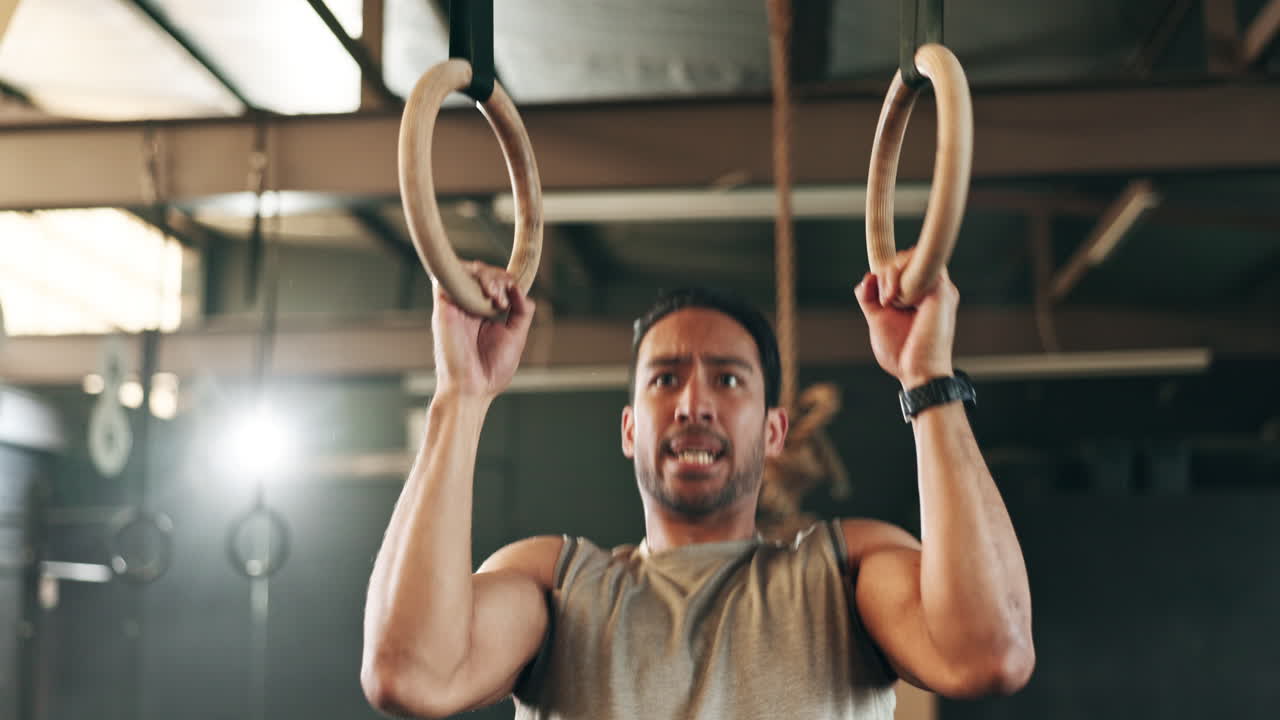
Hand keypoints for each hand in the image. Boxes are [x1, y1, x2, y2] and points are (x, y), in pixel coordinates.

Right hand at [431, 261, 535, 400]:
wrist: (472, 389)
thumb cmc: (491, 370)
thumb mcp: (516, 336)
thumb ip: (522, 311)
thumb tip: (519, 288)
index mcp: (483, 313)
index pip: (493, 281)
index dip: (505, 278)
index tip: (515, 292)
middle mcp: (467, 306)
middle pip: (481, 271)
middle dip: (499, 277)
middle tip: (503, 301)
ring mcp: (455, 306)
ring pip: (467, 269)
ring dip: (487, 276)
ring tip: (497, 298)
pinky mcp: (443, 308)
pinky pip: (447, 278)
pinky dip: (468, 276)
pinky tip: (486, 295)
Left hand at [854, 249, 958, 388]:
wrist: (918, 372)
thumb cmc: (902, 352)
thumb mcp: (878, 319)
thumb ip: (870, 298)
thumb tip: (868, 277)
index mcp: (923, 293)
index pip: (905, 264)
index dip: (887, 271)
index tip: (879, 295)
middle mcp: (935, 287)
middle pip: (906, 257)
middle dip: (886, 272)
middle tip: (883, 300)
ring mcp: (940, 287)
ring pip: (910, 256)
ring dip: (890, 274)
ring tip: (889, 301)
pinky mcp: (942, 291)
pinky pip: (918, 265)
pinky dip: (899, 278)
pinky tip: (896, 300)